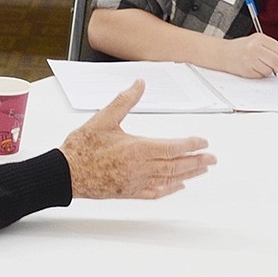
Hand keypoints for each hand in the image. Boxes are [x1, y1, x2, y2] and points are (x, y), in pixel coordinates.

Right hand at [59, 81, 215, 198]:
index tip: (203, 142)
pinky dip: (170, 189)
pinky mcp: (129, 192)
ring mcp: (136, 182)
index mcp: (137, 149)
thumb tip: (139, 84)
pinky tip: (178, 186)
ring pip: (170, 179)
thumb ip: (124, 101)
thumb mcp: (103, 119)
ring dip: (189, 174)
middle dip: (197, 161)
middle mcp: (141, 167)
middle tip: (212, 159)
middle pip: (177, 165)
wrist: (66, 174)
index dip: (191, 144)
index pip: (173, 147)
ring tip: (202, 170)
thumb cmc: (82, 149)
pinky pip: (155, 192)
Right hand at [221, 33, 277, 77]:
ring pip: (269, 70)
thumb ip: (270, 47)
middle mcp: (254, 48)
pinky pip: (261, 75)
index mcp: (259, 39)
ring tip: (263, 67)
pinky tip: (255, 69)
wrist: (224, 53)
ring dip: (269, 71)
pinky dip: (261, 74)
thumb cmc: (241, 47)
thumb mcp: (256, 40)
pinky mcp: (246, 70)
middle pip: (276, 61)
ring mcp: (249, 59)